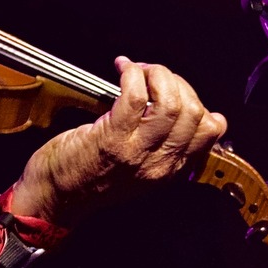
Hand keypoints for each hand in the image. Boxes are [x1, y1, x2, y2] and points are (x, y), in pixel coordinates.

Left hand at [7, 57, 227, 226]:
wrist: (57, 197)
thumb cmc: (90, 177)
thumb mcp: (140, 167)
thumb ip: (161, 144)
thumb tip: (175, 103)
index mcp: (171, 168)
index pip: (211, 130)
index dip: (197, 100)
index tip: (173, 92)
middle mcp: (161, 163)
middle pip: (194, 112)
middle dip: (176, 82)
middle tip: (151, 75)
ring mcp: (137, 152)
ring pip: (171, 103)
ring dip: (157, 75)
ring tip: (139, 71)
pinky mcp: (112, 139)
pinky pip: (135, 96)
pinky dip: (132, 74)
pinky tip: (123, 70)